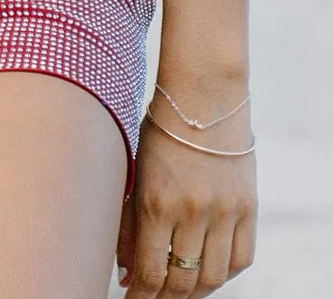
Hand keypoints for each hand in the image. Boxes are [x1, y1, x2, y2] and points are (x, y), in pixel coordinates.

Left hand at [116, 103, 257, 295]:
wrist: (204, 97)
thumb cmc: (160, 133)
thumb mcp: (137, 174)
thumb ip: (129, 224)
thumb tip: (126, 273)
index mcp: (158, 202)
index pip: (151, 274)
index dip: (140, 295)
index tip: (131, 297)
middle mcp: (193, 211)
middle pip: (182, 282)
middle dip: (163, 297)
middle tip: (153, 296)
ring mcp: (225, 211)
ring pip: (213, 278)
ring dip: (195, 291)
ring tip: (180, 288)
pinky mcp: (249, 207)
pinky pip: (240, 259)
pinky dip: (224, 273)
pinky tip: (207, 271)